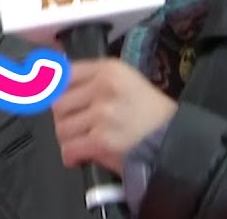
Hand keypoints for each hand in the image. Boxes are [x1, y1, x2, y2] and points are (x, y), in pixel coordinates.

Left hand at [51, 58, 175, 173]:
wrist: (180, 143)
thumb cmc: (153, 116)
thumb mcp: (127, 83)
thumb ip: (92, 81)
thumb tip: (50, 81)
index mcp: (109, 69)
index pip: (62, 74)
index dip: (51, 89)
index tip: (46, 97)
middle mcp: (104, 87)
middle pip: (57, 103)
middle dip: (64, 118)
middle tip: (78, 127)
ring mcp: (103, 114)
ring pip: (61, 128)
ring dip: (69, 139)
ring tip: (85, 142)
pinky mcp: (102, 140)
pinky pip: (69, 148)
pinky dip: (72, 156)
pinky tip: (82, 156)